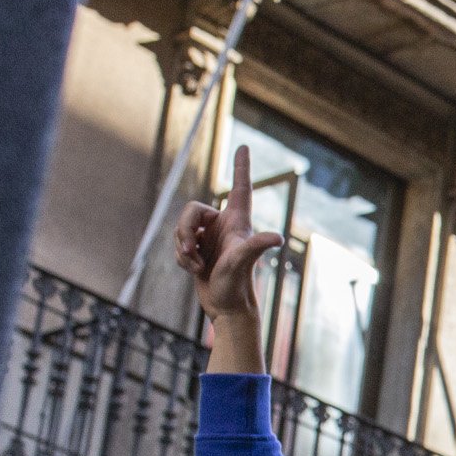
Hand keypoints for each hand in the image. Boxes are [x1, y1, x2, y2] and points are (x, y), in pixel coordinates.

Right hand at [172, 144, 282, 326]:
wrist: (226, 308)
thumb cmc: (237, 286)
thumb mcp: (243, 263)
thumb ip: (255, 247)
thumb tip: (278, 238)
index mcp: (238, 222)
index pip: (241, 188)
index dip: (241, 167)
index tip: (245, 146)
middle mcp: (225, 226)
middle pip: (192, 210)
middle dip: (184, 229)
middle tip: (191, 251)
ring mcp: (210, 238)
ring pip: (181, 228)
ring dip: (182, 248)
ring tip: (197, 266)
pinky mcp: (199, 251)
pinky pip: (178, 245)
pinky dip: (181, 258)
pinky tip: (195, 270)